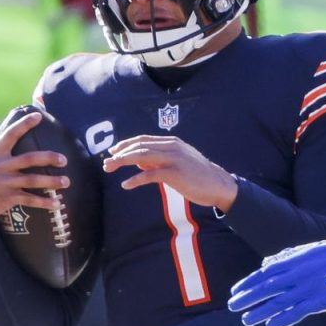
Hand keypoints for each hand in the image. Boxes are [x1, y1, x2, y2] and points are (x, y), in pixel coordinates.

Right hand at [0, 111, 67, 231]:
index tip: (38, 116)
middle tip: (64, 159)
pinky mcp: (6, 199)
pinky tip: (57, 204)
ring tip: (67, 181)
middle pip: (29, 159)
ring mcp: (4, 183)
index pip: (9, 135)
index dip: (24, 124)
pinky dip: (45, 203)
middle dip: (49, 157)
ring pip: (33, 180)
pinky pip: (30, 200)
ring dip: (52, 181)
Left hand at [102, 135, 237, 208]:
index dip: (126, 144)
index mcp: (172, 143)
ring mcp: (173, 159)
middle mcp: (171, 147)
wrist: (219, 185)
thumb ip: (160, 161)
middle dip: (120, 153)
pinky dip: (135, 180)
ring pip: (141, 156)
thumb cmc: (199, 176)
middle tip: (107, 163)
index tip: (114, 151)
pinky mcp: (174, 174)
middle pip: (139, 146)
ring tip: (110, 168)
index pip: (143, 139)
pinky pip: (149, 175)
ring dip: (122, 162)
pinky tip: (126, 185)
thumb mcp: (179, 163)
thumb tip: (139, 164)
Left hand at [228, 242, 325, 325]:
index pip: (264, 273)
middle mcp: (297, 275)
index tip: (236, 291)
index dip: (248, 283)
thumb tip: (267, 264)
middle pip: (266, 288)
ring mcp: (308, 289)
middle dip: (248, 298)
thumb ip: (287, 257)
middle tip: (233, 306)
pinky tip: (271, 325)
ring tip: (247, 319)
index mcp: (294, 261)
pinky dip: (283, 319)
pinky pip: (298, 312)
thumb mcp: (309, 249)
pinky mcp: (320, 301)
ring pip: (278, 303)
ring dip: (260, 312)